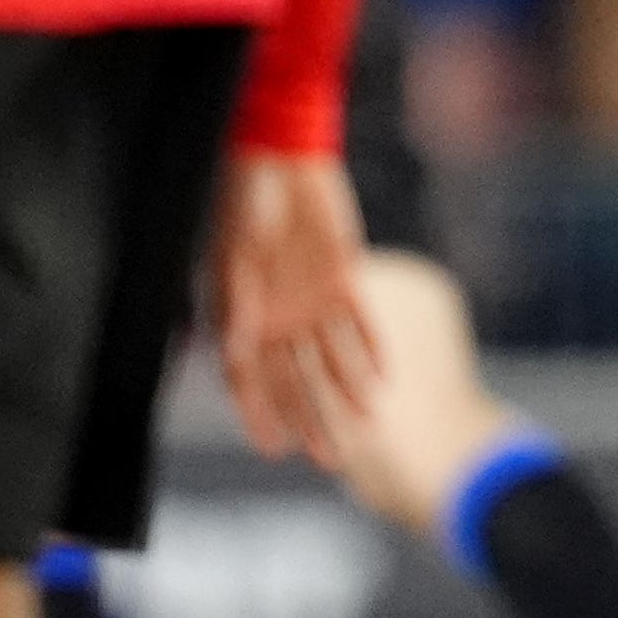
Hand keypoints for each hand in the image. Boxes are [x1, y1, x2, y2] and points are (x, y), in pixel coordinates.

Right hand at [210, 147, 380, 462]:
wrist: (280, 158)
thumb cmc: (245, 205)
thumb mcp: (234, 262)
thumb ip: (238, 312)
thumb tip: (234, 358)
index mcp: (244, 316)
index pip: (251, 379)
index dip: (261, 414)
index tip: (273, 450)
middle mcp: (279, 316)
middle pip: (296, 379)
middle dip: (310, 419)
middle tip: (327, 459)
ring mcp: (312, 298)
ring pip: (331, 358)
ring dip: (346, 391)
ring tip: (364, 424)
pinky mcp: (343, 276)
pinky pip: (361, 323)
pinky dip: (371, 349)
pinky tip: (383, 379)